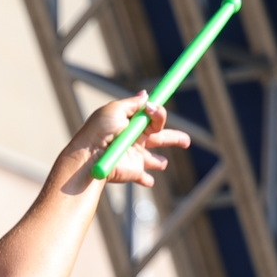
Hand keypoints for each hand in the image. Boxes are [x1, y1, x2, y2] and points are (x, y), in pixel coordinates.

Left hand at [75, 92, 191, 187]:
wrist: (90, 157)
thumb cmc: (100, 131)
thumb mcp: (115, 109)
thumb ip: (133, 103)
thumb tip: (146, 95)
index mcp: (132, 123)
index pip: (152, 117)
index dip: (158, 113)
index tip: (155, 108)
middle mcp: (136, 139)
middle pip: (160, 137)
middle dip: (174, 138)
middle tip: (186, 141)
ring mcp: (136, 156)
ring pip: (154, 159)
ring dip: (159, 162)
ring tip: (162, 163)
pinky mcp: (134, 171)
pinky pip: (143, 176)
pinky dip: (147, 179)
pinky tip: (149, 181)